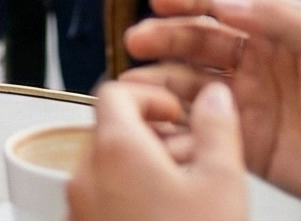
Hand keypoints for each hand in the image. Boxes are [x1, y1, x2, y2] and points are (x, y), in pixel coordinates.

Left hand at [66, 78, 248, 220]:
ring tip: (183, 193)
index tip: (177, 114)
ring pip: (107, 169)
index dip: (151, 97)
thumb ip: (217, 130)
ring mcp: (79, 209)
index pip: (115, 91)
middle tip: (189, 158)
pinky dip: (128, 198)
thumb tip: (215, 95)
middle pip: (111, 131)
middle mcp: (85, 175)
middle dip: (152, 137)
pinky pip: (101, 202)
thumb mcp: (221, 186)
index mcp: (114, 148)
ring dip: (142, 170)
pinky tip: (165, 215)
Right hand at [120, 0, 300, 216]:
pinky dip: (173, 119)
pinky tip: (155, 114)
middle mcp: (255, 61)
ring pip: (191, 81)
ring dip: (160, 76)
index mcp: (274, 29)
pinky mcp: (246, 144)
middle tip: (139, 38)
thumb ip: (276, 16)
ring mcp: (248, 103)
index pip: (221, 1)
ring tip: (134, 79)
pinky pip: (201, 126)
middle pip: (197, 40)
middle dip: (165, 35)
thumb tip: (219, 2)